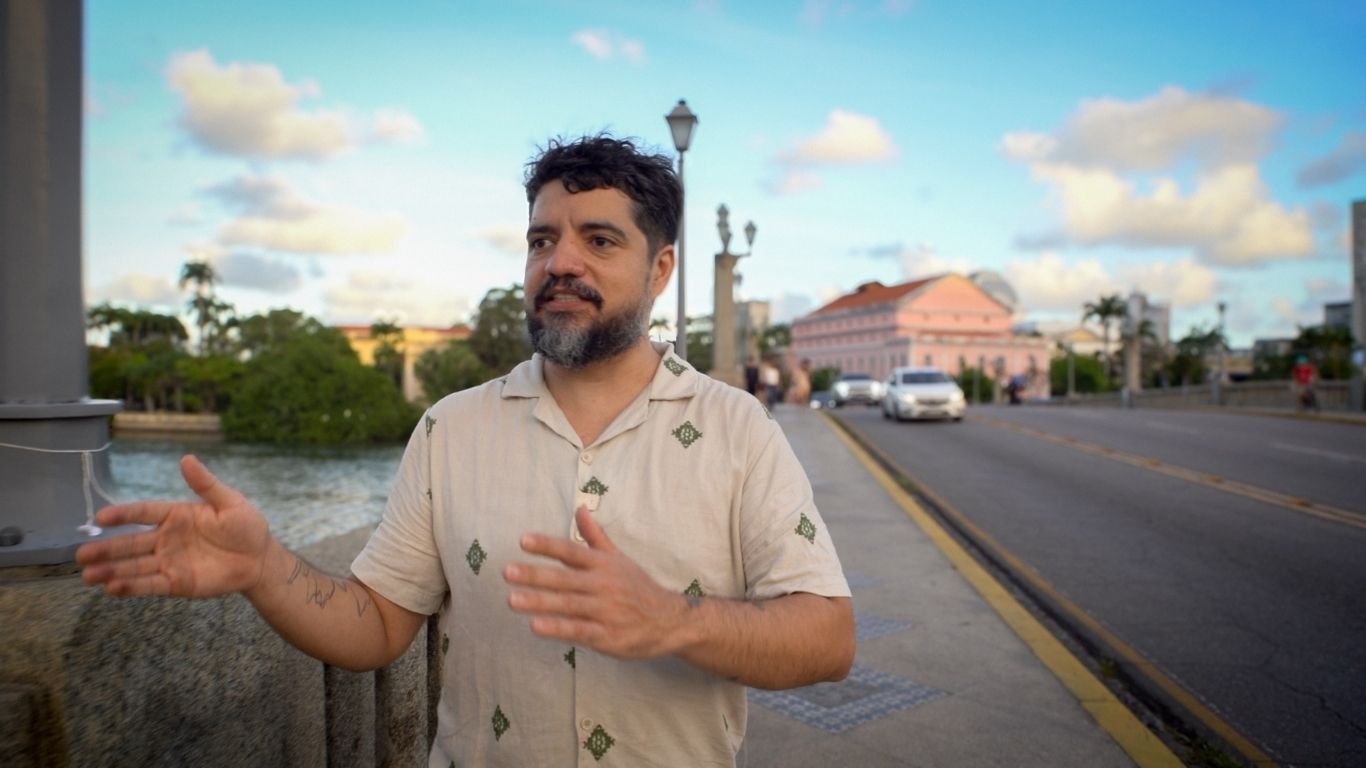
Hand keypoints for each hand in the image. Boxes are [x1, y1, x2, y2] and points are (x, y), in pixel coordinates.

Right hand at [77, 455, 271, 597]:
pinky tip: (112, 588)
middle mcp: (167, 538)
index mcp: (177, 515)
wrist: (260, 559)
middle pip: (131, 543)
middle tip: (82, 554)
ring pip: (135, 566)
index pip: (144, 513)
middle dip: (107, 549)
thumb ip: (206, 485)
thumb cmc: (246, 526)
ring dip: (112, 571)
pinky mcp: (176, 583)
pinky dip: (132, 587)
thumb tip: (186, 458)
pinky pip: (151, 584)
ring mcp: (170, 561)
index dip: (123, 515)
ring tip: (88, 575)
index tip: (100, 517)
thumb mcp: (229, 502)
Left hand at [503, 507, 689, 659]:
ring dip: (539, 602)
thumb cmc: (638, 588)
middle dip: (535, 575)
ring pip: (567, 605)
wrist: (669, 621)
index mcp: (604, 564)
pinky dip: (557, 628)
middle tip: (507, 571)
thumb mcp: (619, 559)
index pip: (572, 551)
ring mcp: (605, 611)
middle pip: (565, 579)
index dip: (548, 545)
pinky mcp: (606, 636)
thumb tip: (580, 507)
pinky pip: (578, 631)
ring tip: (512, 599)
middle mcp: (603, 585)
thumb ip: (595, 536)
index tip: (523, 540)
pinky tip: (536, 626)